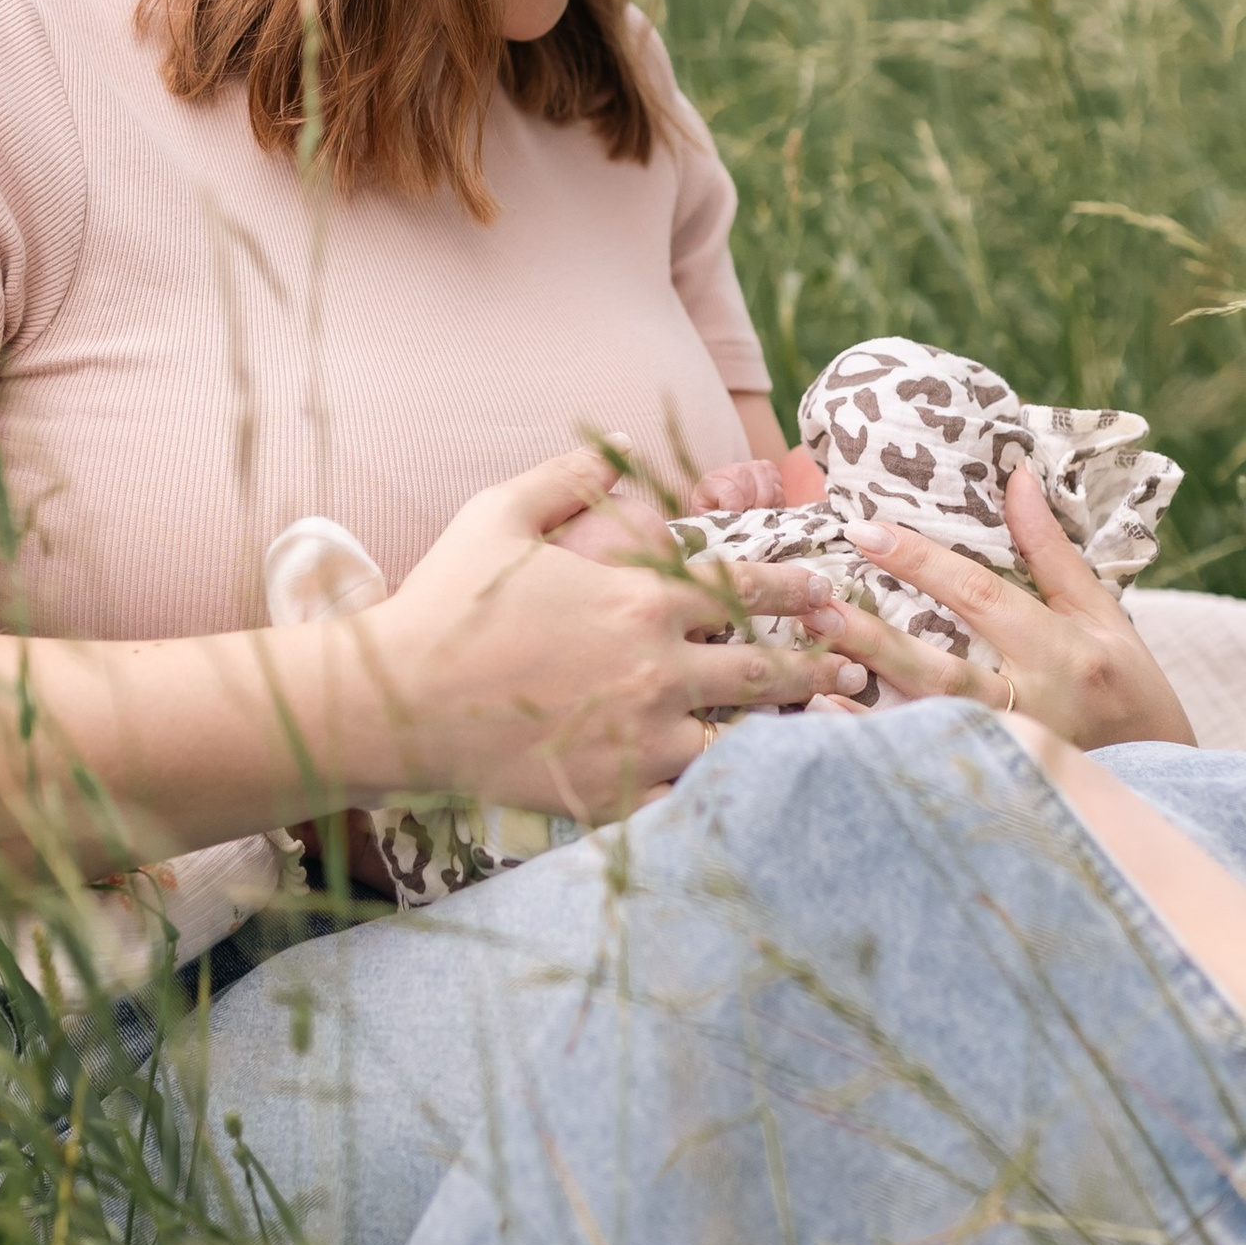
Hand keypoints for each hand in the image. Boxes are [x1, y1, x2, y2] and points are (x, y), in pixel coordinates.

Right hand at [364, 450, 867, 819]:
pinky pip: (692, 799)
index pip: (746, 589)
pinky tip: (751, 793)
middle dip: (817, 666)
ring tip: (819, 735)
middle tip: (850, 666)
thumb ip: (568, 477)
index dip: (794, 588)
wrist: (395, 702)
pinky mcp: (616, 795)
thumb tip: (623, 445)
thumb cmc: (446, 603)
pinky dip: (726, 794)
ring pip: (743, 742)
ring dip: (782, 735)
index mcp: (642, 600)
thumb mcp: (500, 516)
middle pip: (766, 671)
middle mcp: (658, 670)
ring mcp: (641, 739)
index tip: (824, 592)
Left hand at [797, 460, 1195, 750]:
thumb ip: (1050, 551)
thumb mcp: (1099, 614)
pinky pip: (921, 765)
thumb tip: (1016, 474)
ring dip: (863, 701)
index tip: (863, 531)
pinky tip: (825, 723)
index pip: (979, 597)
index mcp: (1060, 652)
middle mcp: (1032, 706)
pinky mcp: (991, 788)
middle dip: (875, 640)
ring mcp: (1009, 756)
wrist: (1162, 781)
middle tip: (816, 606)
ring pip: (926, 728)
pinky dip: (873, 747)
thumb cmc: (1127, 687)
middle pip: (941, 672)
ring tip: (805, 672)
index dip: (920, 562)